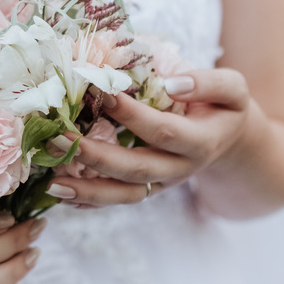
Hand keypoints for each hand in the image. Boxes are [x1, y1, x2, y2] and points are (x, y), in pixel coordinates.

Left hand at [47, 68, 253, 207]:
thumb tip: (171, 83)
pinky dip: (87, 201)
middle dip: (96, 156)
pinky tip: (58, 192)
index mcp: (201, 142)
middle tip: (59, 137)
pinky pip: (116, 201)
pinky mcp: (146, 188)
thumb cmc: (222, 107)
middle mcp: (179, 168)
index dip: (133, 115)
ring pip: (124, 195)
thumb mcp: (232, 89)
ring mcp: (161, 183)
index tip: (103, 92)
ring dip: (86, 190)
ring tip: (51, 182)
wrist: (228, 140)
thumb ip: (209, 83)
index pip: (162, 131)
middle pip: (137, 170)